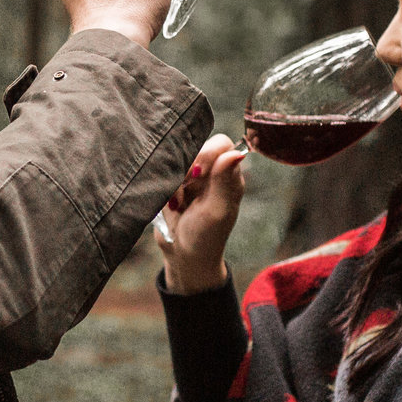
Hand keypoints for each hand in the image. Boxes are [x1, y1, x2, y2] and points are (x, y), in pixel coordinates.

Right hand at [156, 133, 246, 294]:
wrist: (182, 257)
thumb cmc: (206, 237)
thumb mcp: (217, 210)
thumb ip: (224, 180)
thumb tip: (237, 152)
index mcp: (229, 176)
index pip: (221, 144)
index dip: (207, 153)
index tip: (198, 174)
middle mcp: (212, 173)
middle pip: (196, 146)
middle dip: (187, 167)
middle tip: (186, 188)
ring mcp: (191, 179)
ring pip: (178, 159)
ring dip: (175, 180)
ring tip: (178, 202)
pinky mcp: (173, 185)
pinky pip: (165, 172)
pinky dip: (165, 186)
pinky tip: (171, 204)